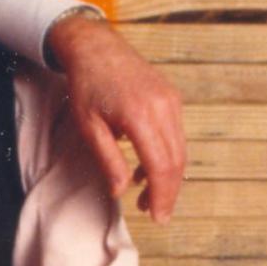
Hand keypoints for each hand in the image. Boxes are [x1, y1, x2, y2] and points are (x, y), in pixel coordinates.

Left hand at [46, 13, 184, 222]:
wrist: (96, 47)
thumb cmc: (86, 86)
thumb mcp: (88, 126)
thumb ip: (108, 159)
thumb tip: (122, 191)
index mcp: (141, 116)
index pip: (161, 167)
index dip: (162, 196)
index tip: (157, 218)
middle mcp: (163, 107)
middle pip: (176, 162)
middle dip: (168, 192)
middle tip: (155, 215)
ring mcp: (171, 101)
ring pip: (180, 149)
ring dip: (168, 177)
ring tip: (147, 196)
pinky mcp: (172, 97)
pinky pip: (176, 134)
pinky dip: (166, 156)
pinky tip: (146, 170)